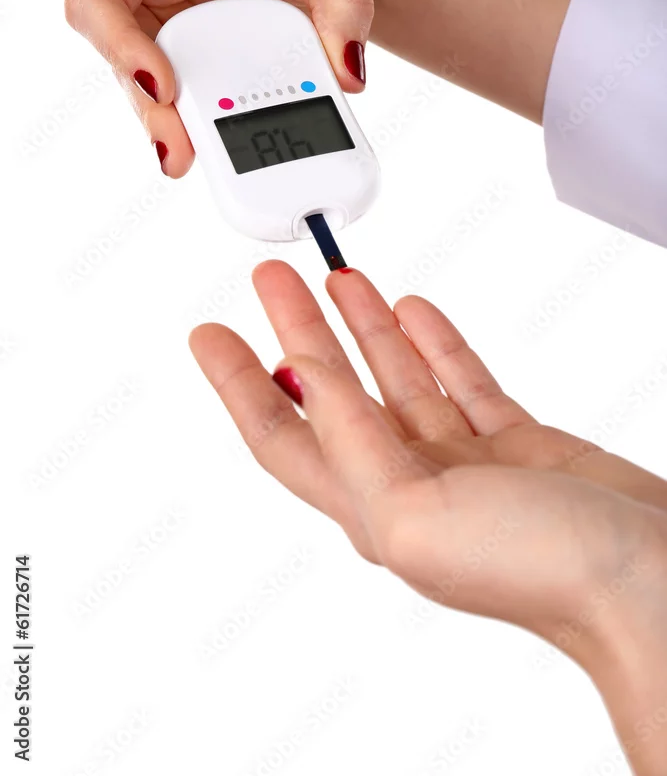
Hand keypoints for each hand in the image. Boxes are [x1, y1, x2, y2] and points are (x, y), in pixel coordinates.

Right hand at [65, 0, 584, 176]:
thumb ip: (343, 3)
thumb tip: (353, 72)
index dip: (117, 43)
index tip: (163, 81)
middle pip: (121, 58)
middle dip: (146, 108)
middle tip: (184, 154)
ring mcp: (177, 31)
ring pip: (149, 90)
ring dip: (168, 132)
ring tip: (200, 169)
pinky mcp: (204, 63)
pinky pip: (187, 101)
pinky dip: (197, 131)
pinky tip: (215, 160)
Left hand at [190, 261, 666, 773]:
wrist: (646, 582)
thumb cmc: (535, 572)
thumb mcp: (412, 515)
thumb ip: (352, 443)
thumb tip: (304, 380)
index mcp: (373, 508)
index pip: (284, 436)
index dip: (238, 383)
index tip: (209, 334)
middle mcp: (411, 484)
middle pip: (336, 392)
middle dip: (299, 332)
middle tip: (271, 280)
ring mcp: (465, 463)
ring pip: (398, 378)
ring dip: (363, 328)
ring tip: (336, 278)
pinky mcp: (517, 446)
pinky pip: (461, 381)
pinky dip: (434, 344)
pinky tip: (411, 313)